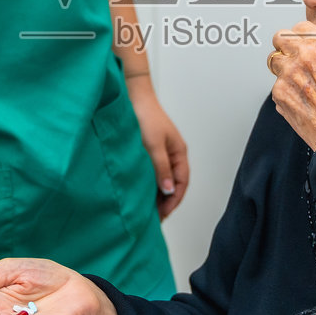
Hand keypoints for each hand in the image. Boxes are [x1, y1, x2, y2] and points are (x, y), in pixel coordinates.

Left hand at [127, 74, 189, 218]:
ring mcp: (161, 152)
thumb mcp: (154, 146)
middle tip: (154, 218)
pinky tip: (141, 191)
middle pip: (174, 183)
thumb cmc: (146, 117)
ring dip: (157, 194)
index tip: (163, 215)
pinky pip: (154, 172)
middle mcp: (173, 154)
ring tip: (147, 209)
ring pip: (163, 178)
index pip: (182, 183)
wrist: (133, 96)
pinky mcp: (149, 150)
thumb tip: (168, 191)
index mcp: (179, 153)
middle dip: (166, 201)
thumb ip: (161, 169)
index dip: (174, 201)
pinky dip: (150, 184)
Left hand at [269, 21, 315, 149]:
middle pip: (281, 37)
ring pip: (274, 60)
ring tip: (298, 83)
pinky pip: (276, 85)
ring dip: (283, 68)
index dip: (302, 37)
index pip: (301, 27)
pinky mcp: (280, 93)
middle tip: (294, 58)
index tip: (304, 44)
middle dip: (286, 47)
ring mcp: (291, 73)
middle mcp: (308, 53)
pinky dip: (285, 92)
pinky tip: (301, 102)